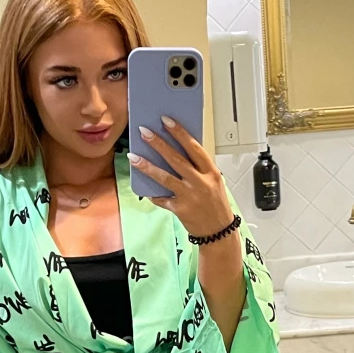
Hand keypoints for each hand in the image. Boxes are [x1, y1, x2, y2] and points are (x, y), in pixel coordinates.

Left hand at [128, 116, 234, 238]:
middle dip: (159, 144)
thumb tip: (178, 151)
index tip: (166, 120)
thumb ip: (199, 168)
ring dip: (147, 166)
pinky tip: (144, 188)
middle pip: (176, 159)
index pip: (194, 148)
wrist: (219, 232)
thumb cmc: (216, 204)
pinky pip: (162, 199)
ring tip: (134, 156)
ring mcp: (189, 197)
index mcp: (210, 172)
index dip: (180, 133)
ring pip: (165, 178)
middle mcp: (200, 183)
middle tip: (144, 132)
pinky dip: (153, 194)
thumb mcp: (214, 182)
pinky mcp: (180, 209)